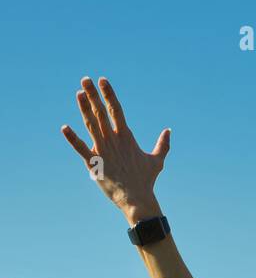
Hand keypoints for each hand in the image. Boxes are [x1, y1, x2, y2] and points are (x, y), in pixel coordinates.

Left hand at [61, 78, 169, 224]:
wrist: (137, 199)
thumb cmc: (146, 181)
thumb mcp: (157, 160)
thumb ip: (163, 144)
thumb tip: (169, 131)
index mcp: (126, 137)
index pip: (116, 109)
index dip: (109, 94)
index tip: (102, 80)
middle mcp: (113, 140)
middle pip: (101, 112)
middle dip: (93, 94)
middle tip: (85, 79)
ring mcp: (103, 150)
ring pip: (91, 124)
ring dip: (84, 108)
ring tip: (78, 93)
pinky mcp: (94, 163)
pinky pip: (80, 148)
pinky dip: (72, 138)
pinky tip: (64, 128)